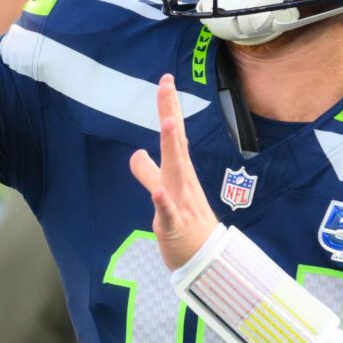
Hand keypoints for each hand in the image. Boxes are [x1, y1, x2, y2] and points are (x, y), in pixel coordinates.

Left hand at [128, 74, 218, 271]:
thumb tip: (136, 153)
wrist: (206, 261)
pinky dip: (162, 201)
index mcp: (180, 172)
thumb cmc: (186, 225)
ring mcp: (180, 201)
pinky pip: (167, 212)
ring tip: (167, 124)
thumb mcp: (163, 193)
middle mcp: (182, 181)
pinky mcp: (174, 225)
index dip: (169, 108)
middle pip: (175, 143)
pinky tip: (158, 191)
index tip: (166, 80)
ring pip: (174, 172)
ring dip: (171, 148)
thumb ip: (148, 172)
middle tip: (166, 85)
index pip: (174, 134)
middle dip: (170, 114)